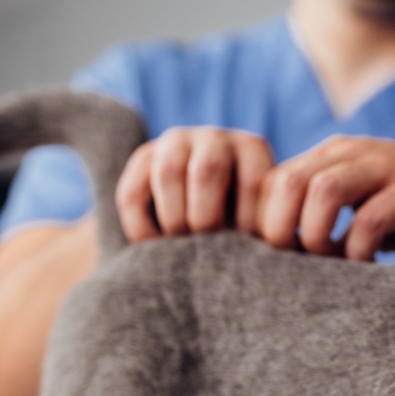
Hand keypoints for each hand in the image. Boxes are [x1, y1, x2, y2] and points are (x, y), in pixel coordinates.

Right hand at [116, 127, 274, 241]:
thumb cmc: (242, 222)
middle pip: (207, 171)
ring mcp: (177, 141)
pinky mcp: (143, 156)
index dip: (247, 224)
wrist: (202, 207)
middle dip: (205, 218)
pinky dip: (141, 226)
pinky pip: (133, 192)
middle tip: (208, 249)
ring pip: (169, 174)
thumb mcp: (259, 220)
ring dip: (175, 219)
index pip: (253, 183)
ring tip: (182, 249)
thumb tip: (262, 257)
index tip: (244, 252)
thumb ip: (262, 230)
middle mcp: (215, 138)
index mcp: (253, 149)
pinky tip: (153, 247)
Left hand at [256, 135, 394, 273]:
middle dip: (281, 228)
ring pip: (323, 190)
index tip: (279, 258)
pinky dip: (359, 249)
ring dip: (317, 234)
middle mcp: (353, 153)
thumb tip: (282, 259)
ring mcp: (385, 167)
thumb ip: (326, 217)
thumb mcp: (363, 204)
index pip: (272, 179)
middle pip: (288, 180)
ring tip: (330, 263)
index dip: (264, 221)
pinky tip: (367, 267)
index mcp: (333, 155)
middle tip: (297, 263)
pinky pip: (371, 219)